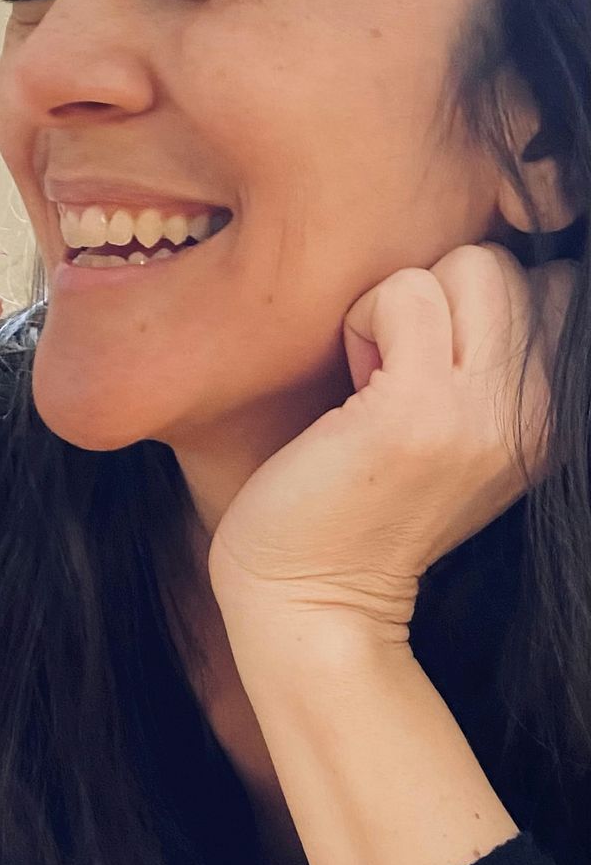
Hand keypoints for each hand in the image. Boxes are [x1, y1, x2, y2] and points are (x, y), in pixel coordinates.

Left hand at [207, 243, 575, 631]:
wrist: (312, 599)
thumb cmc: (359, 503)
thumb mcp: (455, 432)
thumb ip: (486, 363)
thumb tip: (477, 267)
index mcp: (553, 417)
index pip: (552, 290)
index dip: (474, 305)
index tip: (430, 365)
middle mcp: (540, 413)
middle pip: (510, 267)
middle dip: (438, 295)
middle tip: (393, 368)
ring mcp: (484, 411)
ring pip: (469, 265)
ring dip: (399, 304)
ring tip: (373, 377)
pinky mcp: (418, 409)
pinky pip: (405, 292)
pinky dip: (362, 318)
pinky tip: (350, 385)